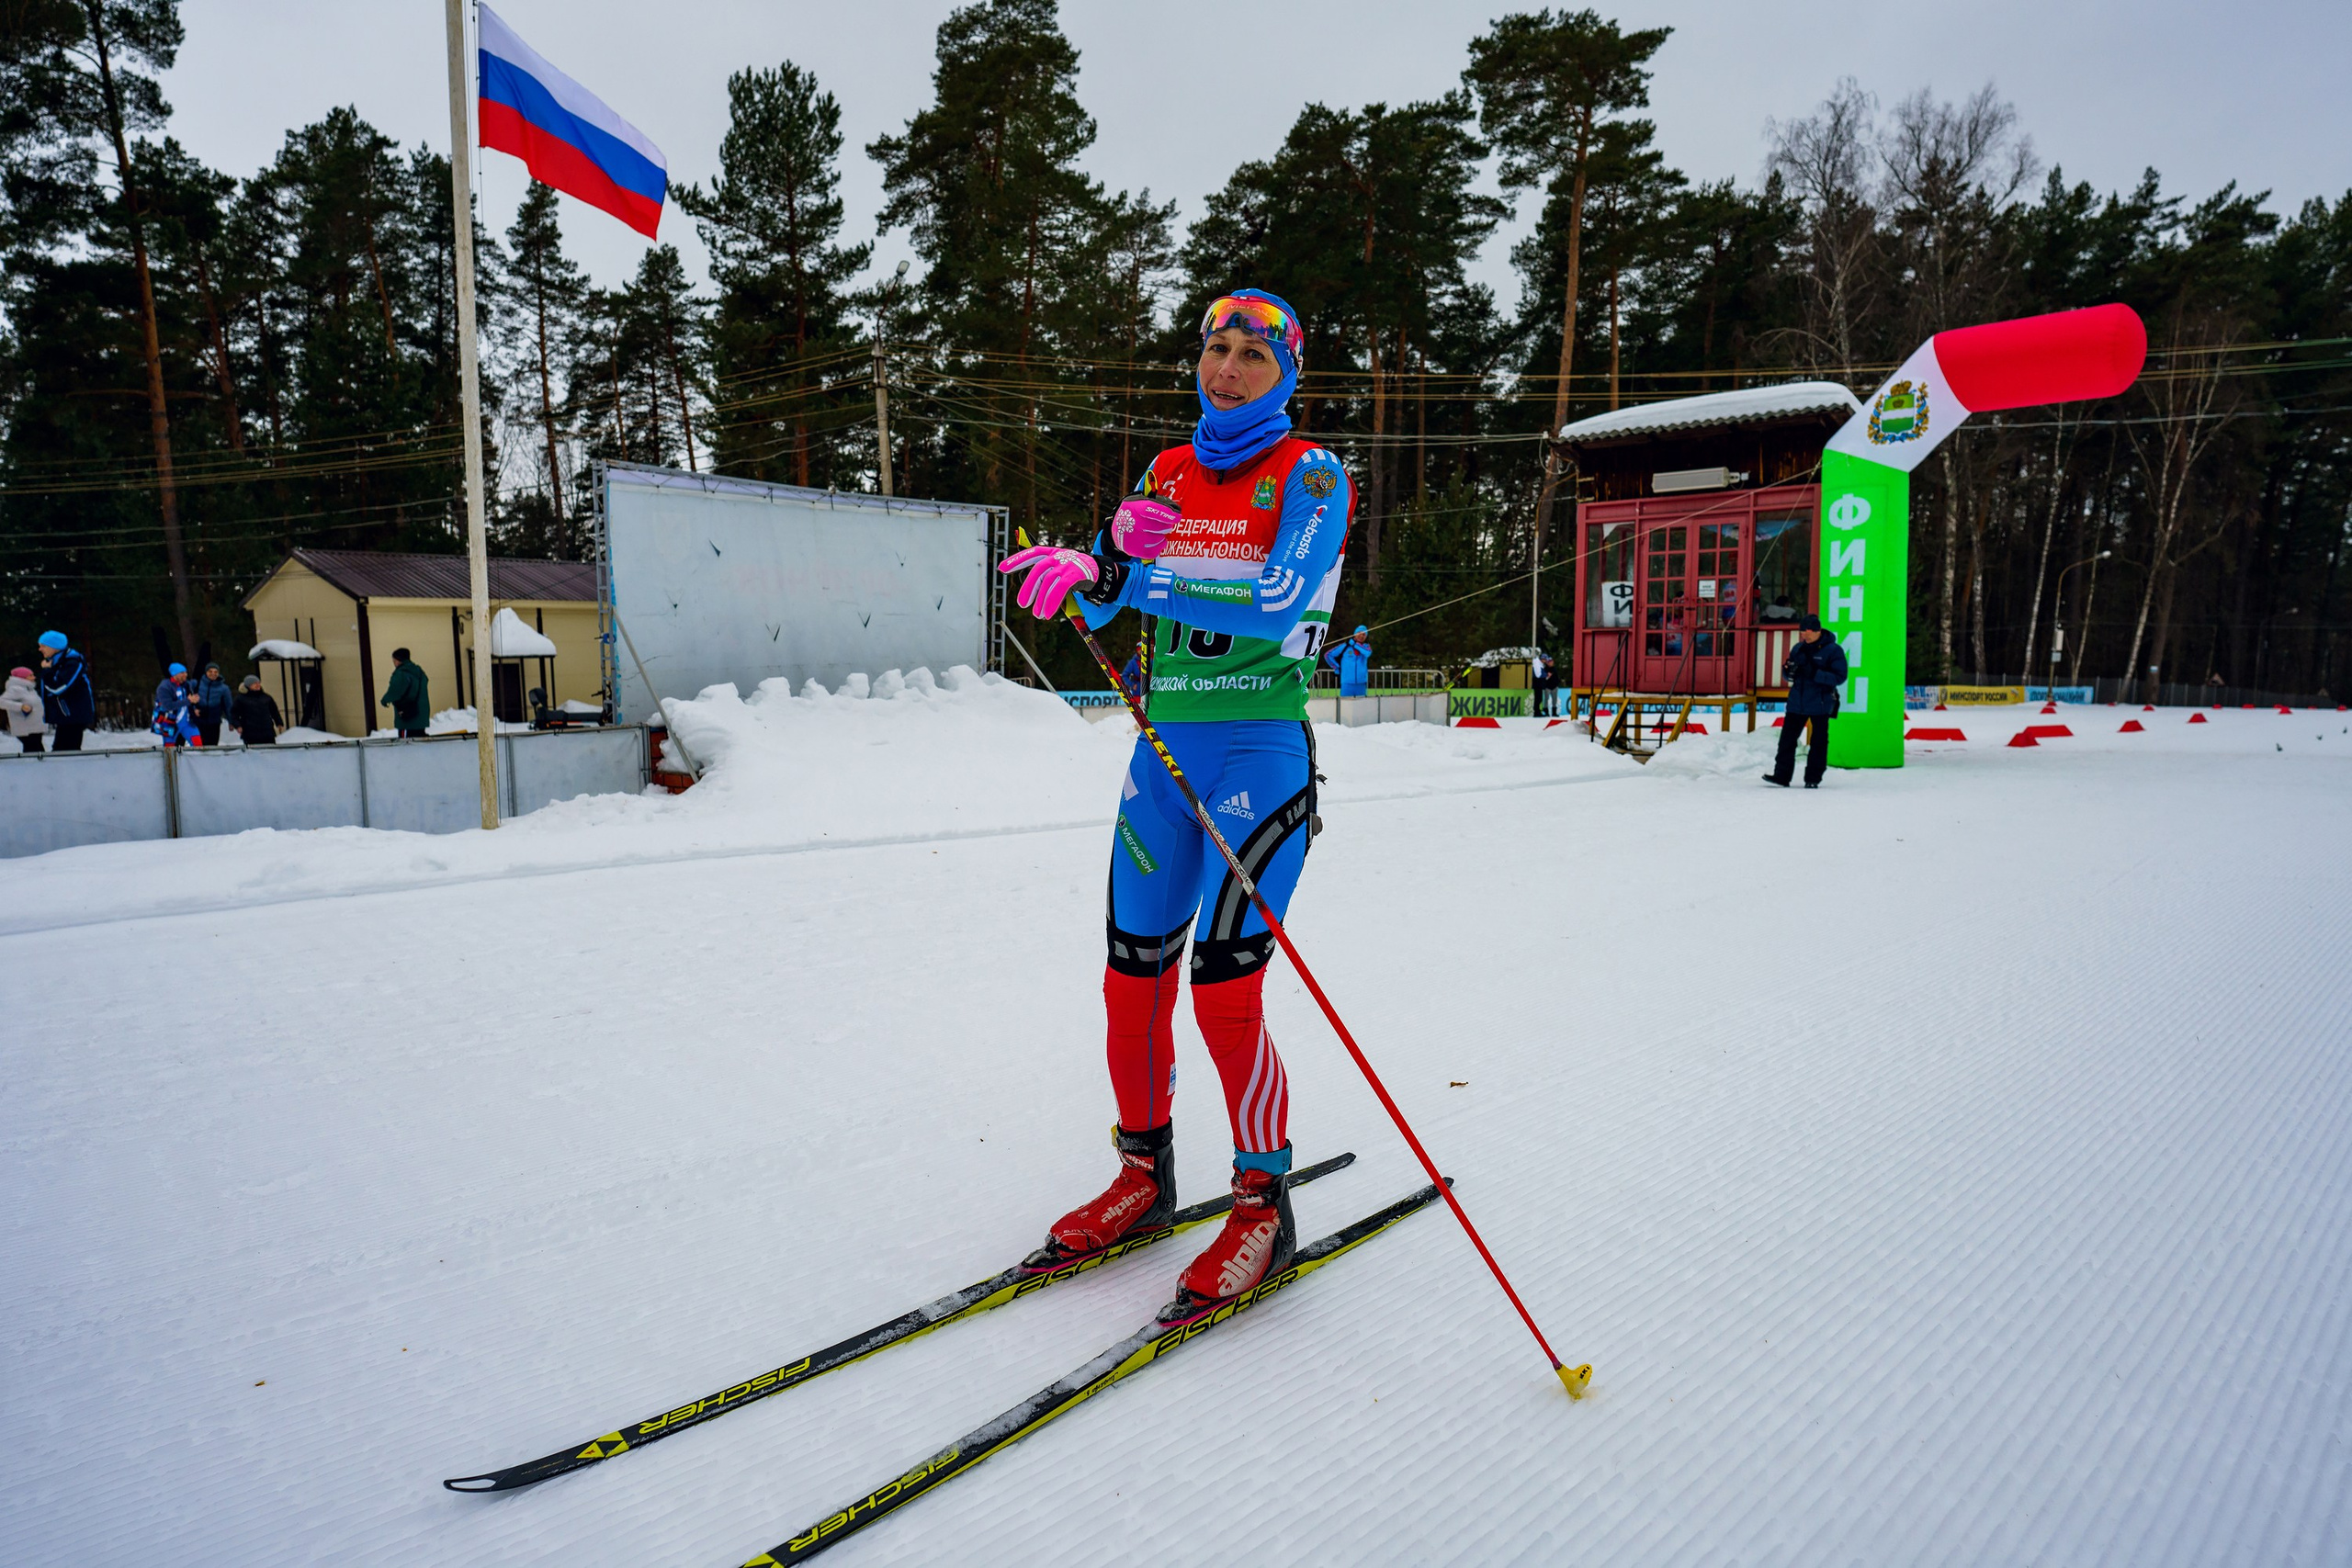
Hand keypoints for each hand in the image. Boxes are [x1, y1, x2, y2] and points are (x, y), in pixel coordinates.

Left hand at [999, 545, 1118, 619]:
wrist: (1100, 572)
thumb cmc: (1075, 573)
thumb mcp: (1059, 569)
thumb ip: (1044, 576)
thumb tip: (1028, 594)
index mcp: (1052, 553)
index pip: (1032, 553)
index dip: (1016, 560)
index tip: (1001, 568)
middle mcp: (1058, 556)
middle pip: (1038, 570)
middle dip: (1028, 588)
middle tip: (1022, 604)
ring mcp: (1067, 564)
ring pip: (1048, 581)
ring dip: (1041, 600)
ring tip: (1038, 614)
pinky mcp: (1075, 574)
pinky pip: (1060, 588)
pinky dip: (1052, 601)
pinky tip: (1047, 613)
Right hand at [1109, 494, 1180, 559]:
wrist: (1116, 526)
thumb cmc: (1133, 513)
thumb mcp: (1141, 502)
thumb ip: (1158, 504)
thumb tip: (1176, 510)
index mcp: (1136, 508)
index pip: (1153, 510)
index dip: (1167, 514)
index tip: (1177, 517)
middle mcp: (1134, 523)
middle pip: (1158, 527)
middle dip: (1166, 527)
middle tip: (1166, 526)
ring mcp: (1133, 538)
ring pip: (1157, 540)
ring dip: (1162, 537)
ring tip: (1159, 534)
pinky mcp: (1133, 550)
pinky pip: (1152, 552)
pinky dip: (1158, 548)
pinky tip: (1158, 543)